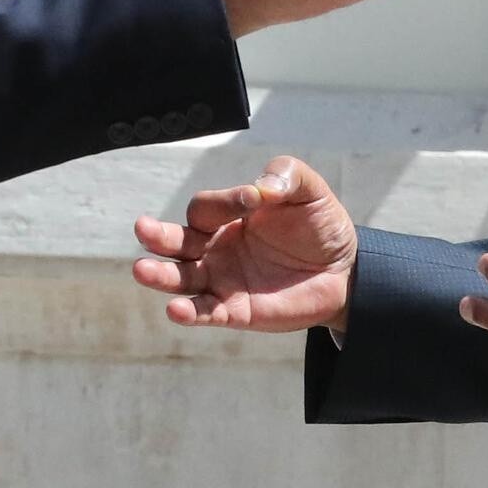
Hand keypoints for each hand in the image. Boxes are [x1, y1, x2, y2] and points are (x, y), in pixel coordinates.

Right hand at [129, 157, 359, 334]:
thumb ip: (286, 175)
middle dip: (158, 236)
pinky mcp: (236, 311)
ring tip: (142, 270)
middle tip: (143, 228)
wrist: (345, 271)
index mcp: (226, 217)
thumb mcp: (309, 190)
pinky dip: (189, 313)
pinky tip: (176, 309)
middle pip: (175, 242)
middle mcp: (215, 247)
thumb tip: (261, 188)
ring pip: (181, 278)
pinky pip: (206, 312)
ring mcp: (223, 280)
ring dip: (161, 275)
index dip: (224, 203)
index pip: (205, 209)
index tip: (255, 200)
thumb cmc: (320, 226)